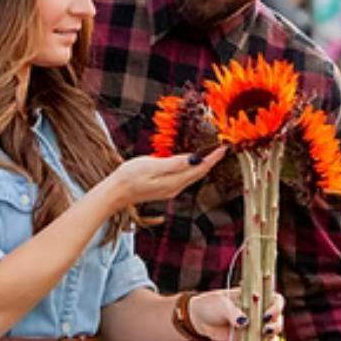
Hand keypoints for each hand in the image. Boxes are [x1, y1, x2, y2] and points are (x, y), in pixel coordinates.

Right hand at [104, 148, 226, 210]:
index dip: (213, 158)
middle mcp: (175, 188)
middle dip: (211, 161)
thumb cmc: (129, 177)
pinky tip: (190, 161)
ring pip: (192, 176)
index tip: (224, 148)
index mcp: (174, 182)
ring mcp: (170, 189)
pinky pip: (183, 177)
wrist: (116, 193)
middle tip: (221, 147)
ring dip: (202, 164)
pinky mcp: (165, 188)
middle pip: (199, 173)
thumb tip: (195, 159)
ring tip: (210, 152)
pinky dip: (191, 167)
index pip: (200, 168)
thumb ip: (174, 163)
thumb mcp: (151, 166)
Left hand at [189, 289, 284, 340]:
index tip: (266, 314)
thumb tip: (244, 322)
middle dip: (276, 323)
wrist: (200, 319)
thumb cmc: (211, 305)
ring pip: (273, 331)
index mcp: (254, 297)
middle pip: (278, 317)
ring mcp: (255, 325)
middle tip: (265, 328)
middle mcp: (258, 310)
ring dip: (273, 335)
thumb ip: (233, 312)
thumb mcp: (221, 304)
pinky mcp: (250, 338)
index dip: (276, 306)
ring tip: (266, 338)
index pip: (275, 299)